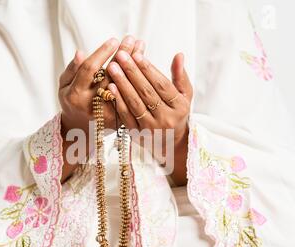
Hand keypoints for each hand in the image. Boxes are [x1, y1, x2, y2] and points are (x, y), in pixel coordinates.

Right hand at [58, 36, 145, 181]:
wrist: (79, 128)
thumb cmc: (72, 100)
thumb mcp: (64, 85)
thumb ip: (72, 69)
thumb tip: (80, 52)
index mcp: (76, 95)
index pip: (90, 69)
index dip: (102, 53)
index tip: (114, 40)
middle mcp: (91, 105)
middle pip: (110, 76)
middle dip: (122, 56)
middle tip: (132, 40)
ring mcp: (106, 114)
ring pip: (123, 86)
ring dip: (134, 66)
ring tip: (141, 48)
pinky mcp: (118, 120)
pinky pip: (130, 98)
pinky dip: (137, 81)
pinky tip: (144, 67)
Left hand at [106, 50, 192, 184]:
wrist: (170, 144)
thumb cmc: (176, 113)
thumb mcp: (184, 96)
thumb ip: (180, 76)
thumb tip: (179, 55)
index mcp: (180, 107)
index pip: (162, 85)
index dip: (149, 69)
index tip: (137, 54)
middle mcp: (166, 119)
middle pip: (147, 92)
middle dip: (132, 72)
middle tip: (120, 55)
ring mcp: (151, 129)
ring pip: (135, 103)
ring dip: (122, 84)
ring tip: (112, 67)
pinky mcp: (137, 135)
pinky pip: (125, 116)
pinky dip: (118, 101)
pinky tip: (110, 87)